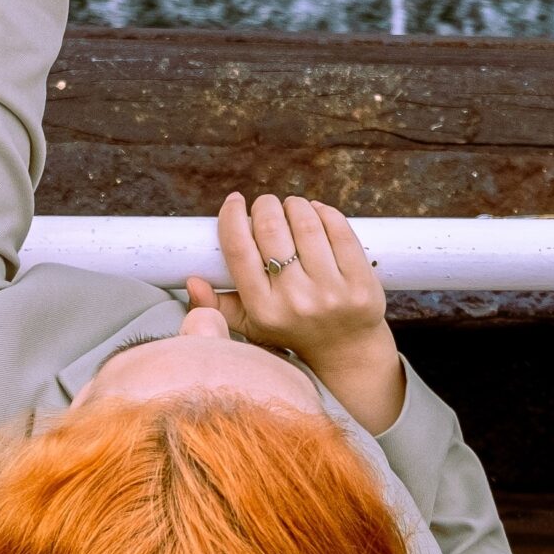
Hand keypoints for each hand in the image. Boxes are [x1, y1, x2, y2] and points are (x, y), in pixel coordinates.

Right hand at [185, 193, 405, 434]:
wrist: (347, 352)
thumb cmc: (292, 330)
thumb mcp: (252, 325)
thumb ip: (217, 306)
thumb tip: (191, 281)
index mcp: (263, 309)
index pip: (239, 250)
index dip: (232, 217)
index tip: (234, 201)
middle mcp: (296, 302)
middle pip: (271, 229)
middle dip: (265, 205)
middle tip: (266, 205)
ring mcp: (332, 293)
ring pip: (306, 223)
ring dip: (294, 205)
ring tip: (291, 207)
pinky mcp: (361, 284)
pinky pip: (340, 231)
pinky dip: (324, 212)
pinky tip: (316, 212)